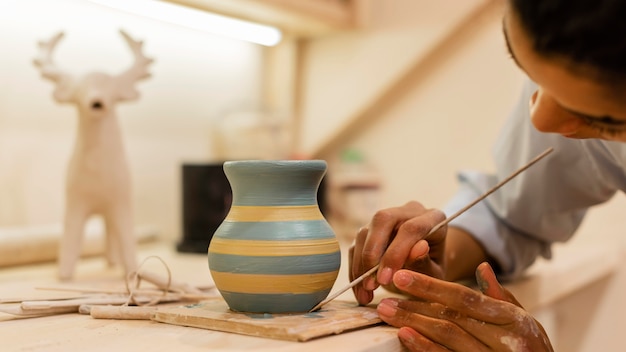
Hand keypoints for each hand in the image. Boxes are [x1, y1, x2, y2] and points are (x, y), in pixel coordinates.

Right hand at [349, 201, 446, 304]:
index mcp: (434, 218)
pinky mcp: (371, 228)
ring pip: (364, 231)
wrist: (428, 266)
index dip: (395, 253)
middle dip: (372, 254)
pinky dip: (355, 268)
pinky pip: (356, 244)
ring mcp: (388, 217)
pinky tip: (359, 288)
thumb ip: (426, 263)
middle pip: (383, 219)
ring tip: (365, 292)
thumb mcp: (436, 274)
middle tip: (370, 284)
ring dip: (361, 264)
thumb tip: (419, 249)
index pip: (411, 228)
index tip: (385, 280)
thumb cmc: (435, 270)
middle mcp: (409, 211)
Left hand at [376, 263, 553, 351]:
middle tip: (386, 296)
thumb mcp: (524, 321)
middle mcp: (503, 340)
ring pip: (446, 337)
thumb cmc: (532, 348)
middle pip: (450, 317)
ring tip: (387, 312)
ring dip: (413, 323)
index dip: (430, 286)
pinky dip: (424, 348)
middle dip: (414, 305)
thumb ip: (500, 296)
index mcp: (512, 319)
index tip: (403, 277)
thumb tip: (482, 267)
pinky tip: (404, 336)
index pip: (464, 298)